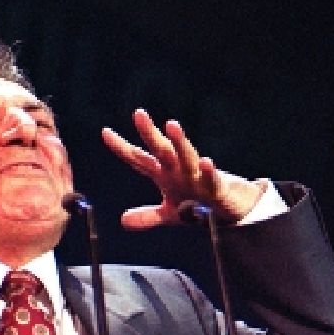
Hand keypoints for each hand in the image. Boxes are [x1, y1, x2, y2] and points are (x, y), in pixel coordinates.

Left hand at [101, 109, 263, 228]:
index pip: (139, 159)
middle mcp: (179, 170)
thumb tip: (122, 221)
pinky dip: (209, 171)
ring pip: (187, 156)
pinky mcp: (216, 187)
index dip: (122, 148)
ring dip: (179, 142)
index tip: (104, 132)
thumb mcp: (169, 213)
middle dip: (149, 133)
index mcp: (164, 174)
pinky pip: (212, 178)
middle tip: (138, 113)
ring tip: (171, 124)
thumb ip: (147, 216)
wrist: (229, 208)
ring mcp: (197, 175)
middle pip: (161, 149)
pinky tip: (206, 162)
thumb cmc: (197, 204)